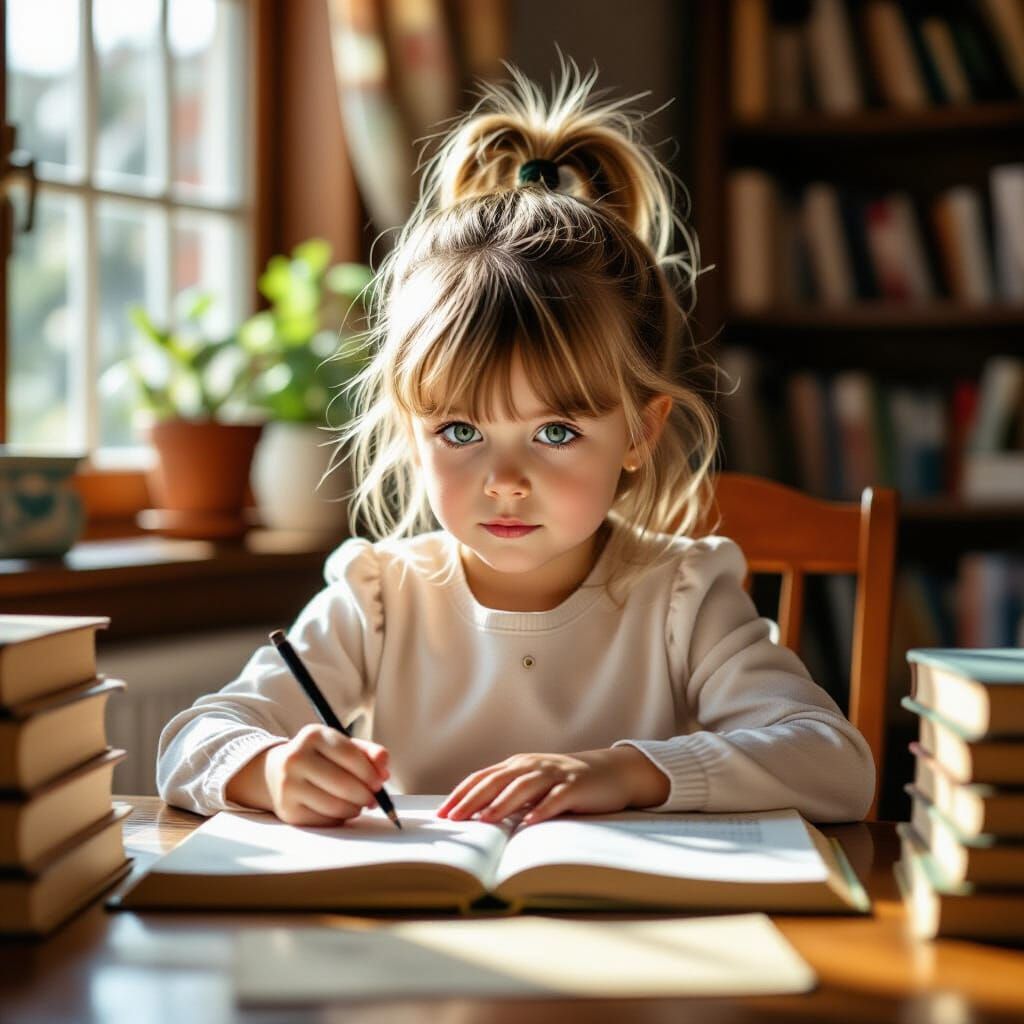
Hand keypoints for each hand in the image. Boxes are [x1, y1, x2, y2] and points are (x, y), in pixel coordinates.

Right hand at [262, 724, 390, 826]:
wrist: (277, 771)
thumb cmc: (320, 758)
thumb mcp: (342, 746)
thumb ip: (368, 753)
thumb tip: (384, 769)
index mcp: (313, 735)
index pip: (350, 756)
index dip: (370, 772)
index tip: (380, 782)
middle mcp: (296, 758)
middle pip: (343, 784)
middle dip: (366, 795)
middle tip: (373, 799)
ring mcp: (288, 785)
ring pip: (335, 806)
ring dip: (355, 809)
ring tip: (359, 805)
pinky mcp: (287, 810)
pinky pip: (324, 821)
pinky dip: (339, 819)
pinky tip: (341, 811)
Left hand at [436, 747, 668, 825]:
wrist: (611, 772)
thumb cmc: (566, 783)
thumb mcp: (534, 784)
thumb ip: (509, 794)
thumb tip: (474, 815)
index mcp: (518, 765)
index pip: (483, 778)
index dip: (461, 794)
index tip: (442, 813)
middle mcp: (533, 766)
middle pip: (497, 781)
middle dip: (473, 799)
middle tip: (454, 818)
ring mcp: (555, 774)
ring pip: (524, 787)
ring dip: (503, 803)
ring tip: (486, 819)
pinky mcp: (576, 786)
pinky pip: (557, 798)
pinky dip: (543, 809)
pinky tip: (531, 822)